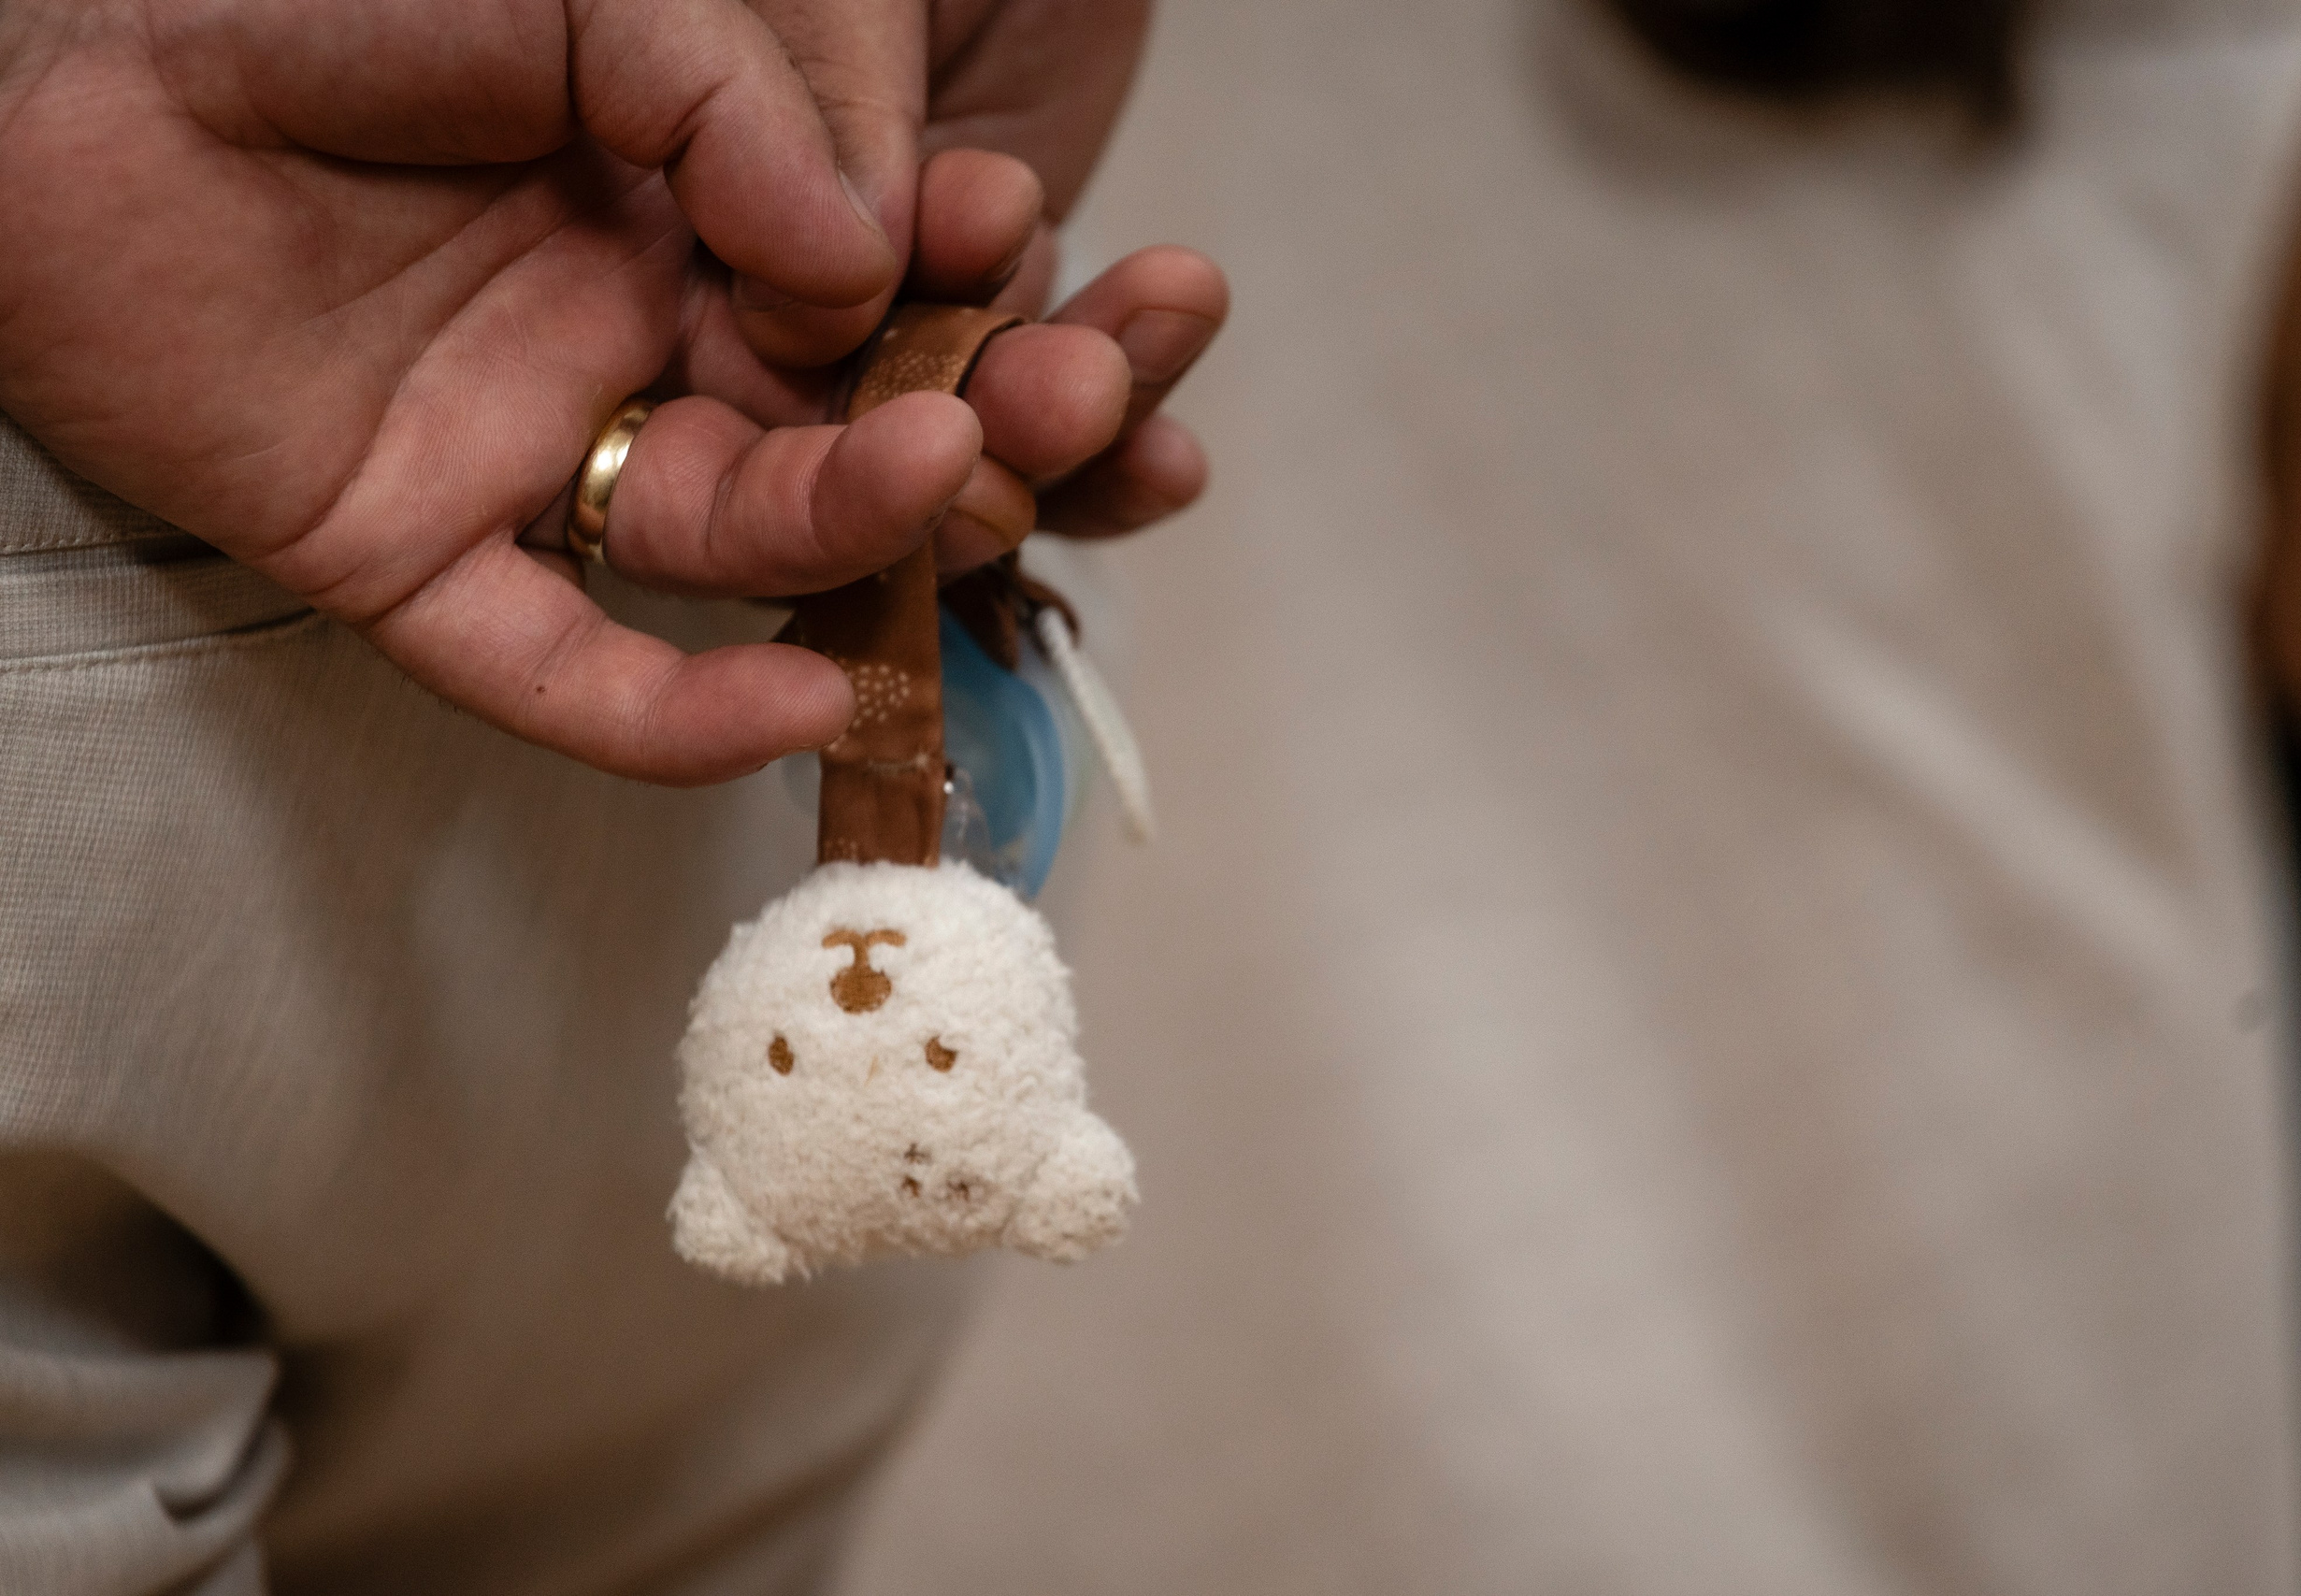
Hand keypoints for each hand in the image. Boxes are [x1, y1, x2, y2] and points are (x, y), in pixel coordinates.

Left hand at [0, 0, 1165, 782]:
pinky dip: (674, 715)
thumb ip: (734, 90)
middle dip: (1000, 413)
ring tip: (955, 461)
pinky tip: (798, 701)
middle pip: (861, 430)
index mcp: (700, 222)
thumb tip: (873, 254)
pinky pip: (563, 673)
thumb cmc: (319, 4)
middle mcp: (645, 354)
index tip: (1039, 241)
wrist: (51, 77)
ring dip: (865, 524)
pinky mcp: (419, 567)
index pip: (900, 290)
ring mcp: (542, 468)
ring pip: (739, 541)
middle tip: (1090, 388)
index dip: (990, 281)